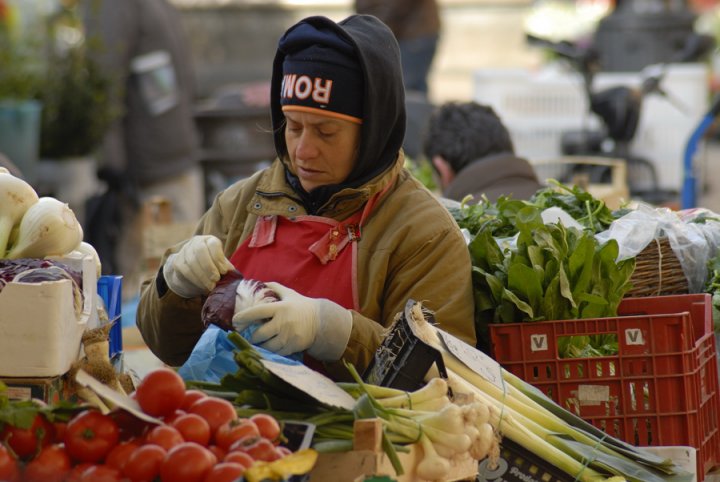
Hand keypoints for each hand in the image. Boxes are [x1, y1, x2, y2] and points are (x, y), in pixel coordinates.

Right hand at [163, 235, 234, 297]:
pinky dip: (195, 280)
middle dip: (209, 266)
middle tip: (216, 279)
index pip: (213, 244)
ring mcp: (185, 250)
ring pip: (191, 261)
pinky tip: (202, 286)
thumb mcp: (220, 264)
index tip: (224, 271)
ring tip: (211, 286)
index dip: (219, 257)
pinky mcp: (177, 261)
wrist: (193, 270)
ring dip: (202, 276)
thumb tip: (231, 272)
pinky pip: (185, 270)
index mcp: (209, 240)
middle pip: (200, 251)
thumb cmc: (212, 266)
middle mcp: (196, 242)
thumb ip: (225, 266)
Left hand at [231, 282, 351, 359]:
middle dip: (251, 336)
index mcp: (280, 308)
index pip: (256, 313)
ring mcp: (288, 336)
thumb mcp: (289, 294)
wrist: (322, 321)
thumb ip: (275, 287)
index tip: (234, 320)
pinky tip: (269, 348)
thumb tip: (259, 282)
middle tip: (248, 335)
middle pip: (259, 334)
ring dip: (260, 345)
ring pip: (266, 346)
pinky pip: (276, 353)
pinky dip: (271, 351)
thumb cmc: (302, 306)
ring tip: (258, 343)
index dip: (243, 317)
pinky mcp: (293, 347)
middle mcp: (283, 323)